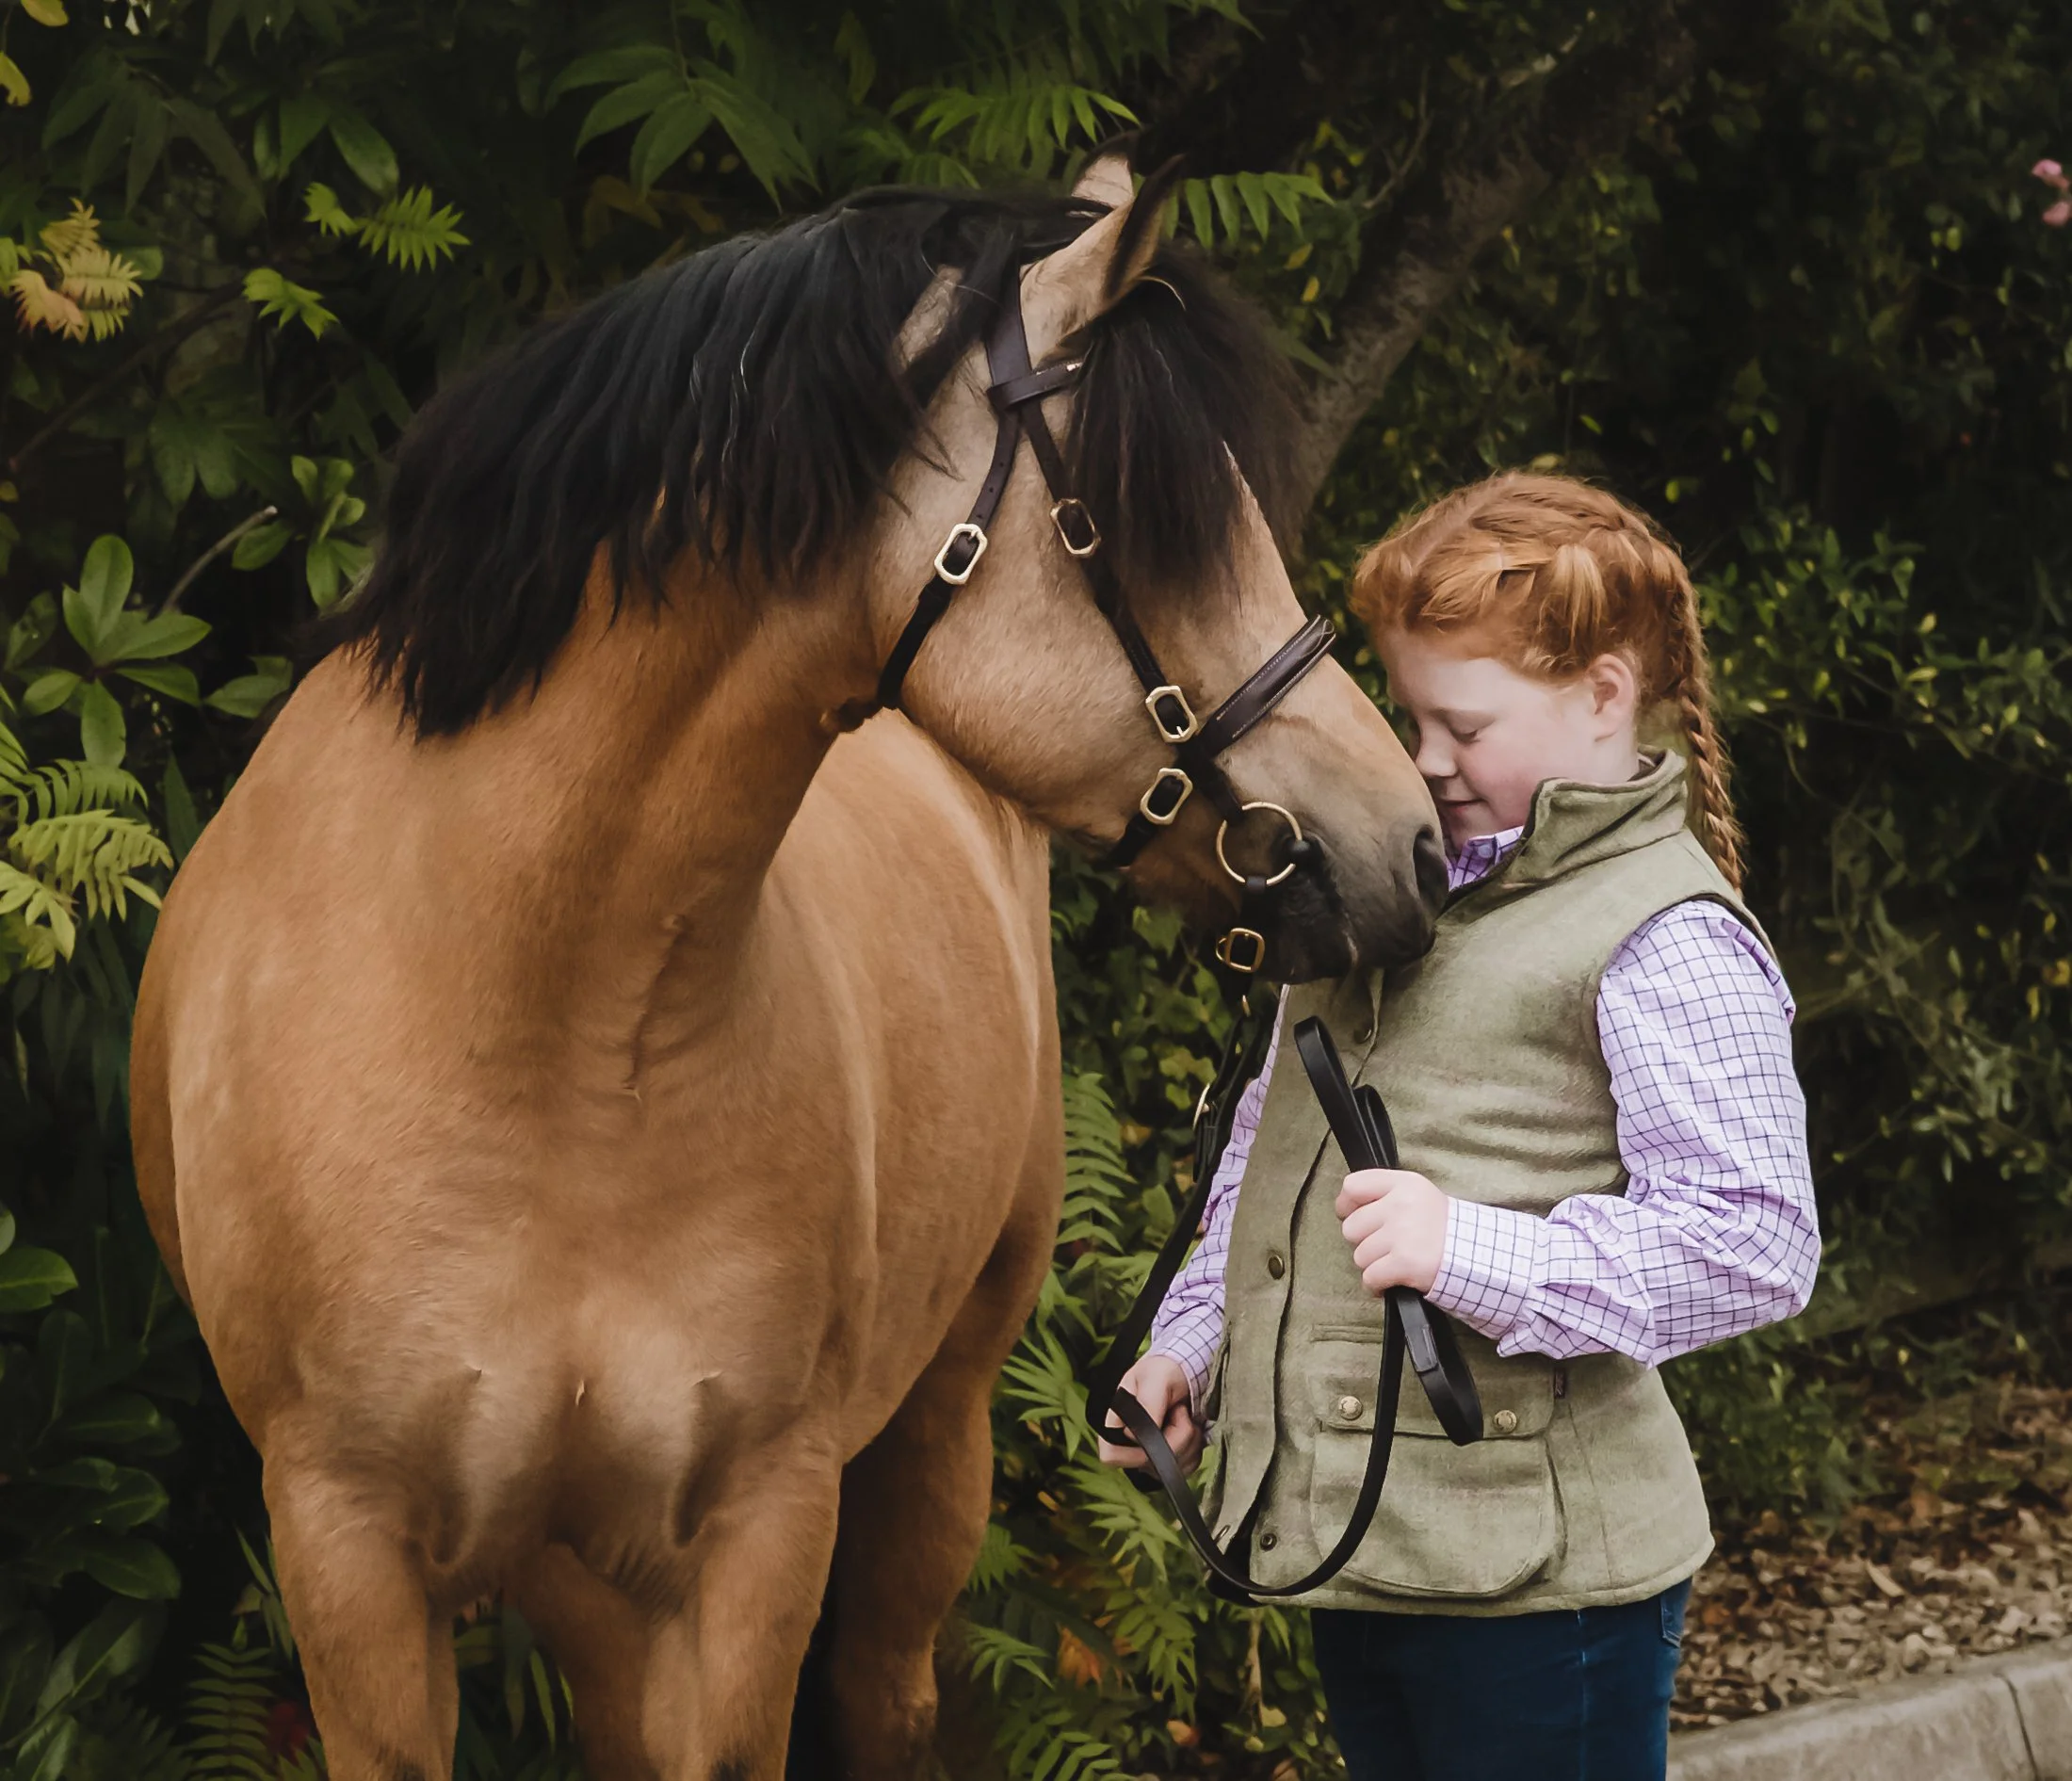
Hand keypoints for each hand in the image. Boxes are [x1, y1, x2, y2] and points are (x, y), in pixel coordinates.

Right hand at [1096, 1354, 1202, 1474]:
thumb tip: (1134, 1435)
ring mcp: (1151, 1454)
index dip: (1135, 1452)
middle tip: (1179, 1410)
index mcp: (1117, 1422)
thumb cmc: (1165, 1370)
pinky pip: (1188, 1467)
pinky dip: (1196, 1447)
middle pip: (1149, 1465)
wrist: (1187, 1371)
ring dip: (1189, 1440)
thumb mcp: (1156, 1377)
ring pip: (1172, 1467)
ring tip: (1185, 1414)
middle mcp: (1130, 1443)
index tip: (1159, 1429)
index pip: (1111, 1455)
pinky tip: (1192, 1426)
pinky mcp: (1172, 1459)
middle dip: (1175, 1438)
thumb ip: (1147, 1404)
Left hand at [1336, 1169, 1449, 1295]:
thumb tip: (1346, 1209)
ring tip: (1395, 1263)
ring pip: (1360, 1256)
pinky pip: (1369, 1278)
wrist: (1477, 1254)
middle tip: (1386, 1247)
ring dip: (1373, 1265)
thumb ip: (1385, 1195)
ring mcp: (1402, 1233)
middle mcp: (1400, 1204)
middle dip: (1364, 1242)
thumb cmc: (1442, 1228)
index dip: (1346, 1205)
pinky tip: (1391, 1281)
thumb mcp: (1418, 1195)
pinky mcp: (1404, 1262)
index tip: (1350, 1216)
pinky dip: (1377, 1285)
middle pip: (1352, 1227)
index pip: (1353, 1186)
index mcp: (1404, 1184)